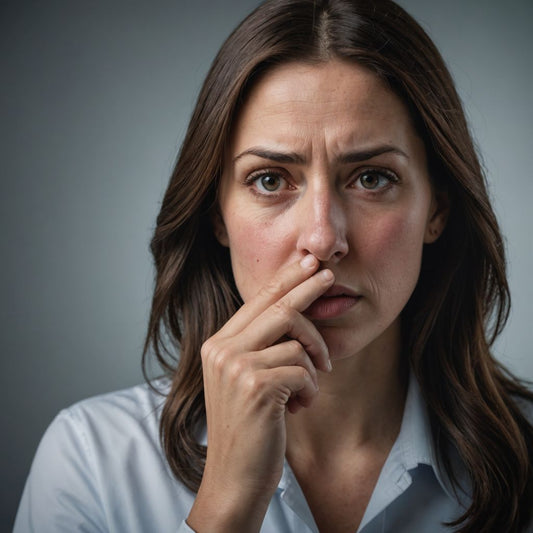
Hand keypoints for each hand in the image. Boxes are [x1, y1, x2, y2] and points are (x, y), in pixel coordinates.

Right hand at [186, 255, 333, 531]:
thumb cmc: (249, 426)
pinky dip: (310, 390)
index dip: (284, 280)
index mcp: (218, 344)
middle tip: (328, 275)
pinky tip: (297, 408)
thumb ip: (260, 346)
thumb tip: (294, 311)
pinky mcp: (256, 386)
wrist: (234, 476)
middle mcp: (222, 349)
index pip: (256, 302)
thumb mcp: (246, 379)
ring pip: (296, 343)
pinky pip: (304, 371)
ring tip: (307, 390)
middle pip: (278, 308)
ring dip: (313, 367)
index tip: (306, 264)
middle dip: (308, 290)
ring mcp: (236, 366)